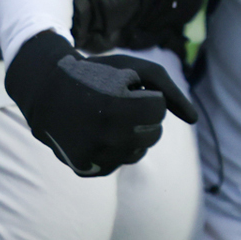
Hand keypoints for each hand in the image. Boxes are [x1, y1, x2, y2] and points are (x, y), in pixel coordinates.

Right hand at [4, 29, 197, 176]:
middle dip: (141, 117)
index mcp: (119, 110)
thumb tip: (195, 119)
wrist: (45, 91)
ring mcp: (94, 157)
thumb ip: (171, 92)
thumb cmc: (98, 75)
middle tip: (113, 104)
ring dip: (131, 134)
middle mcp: (106, 138)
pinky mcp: (86, 169)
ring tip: (105, 118)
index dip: (143, 96)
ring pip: (139, 151)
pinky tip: (96, 133)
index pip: (158, 111)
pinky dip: (114, 148)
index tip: (122, 89)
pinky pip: (119, 162)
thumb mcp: (137, 70)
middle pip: (154, 134)